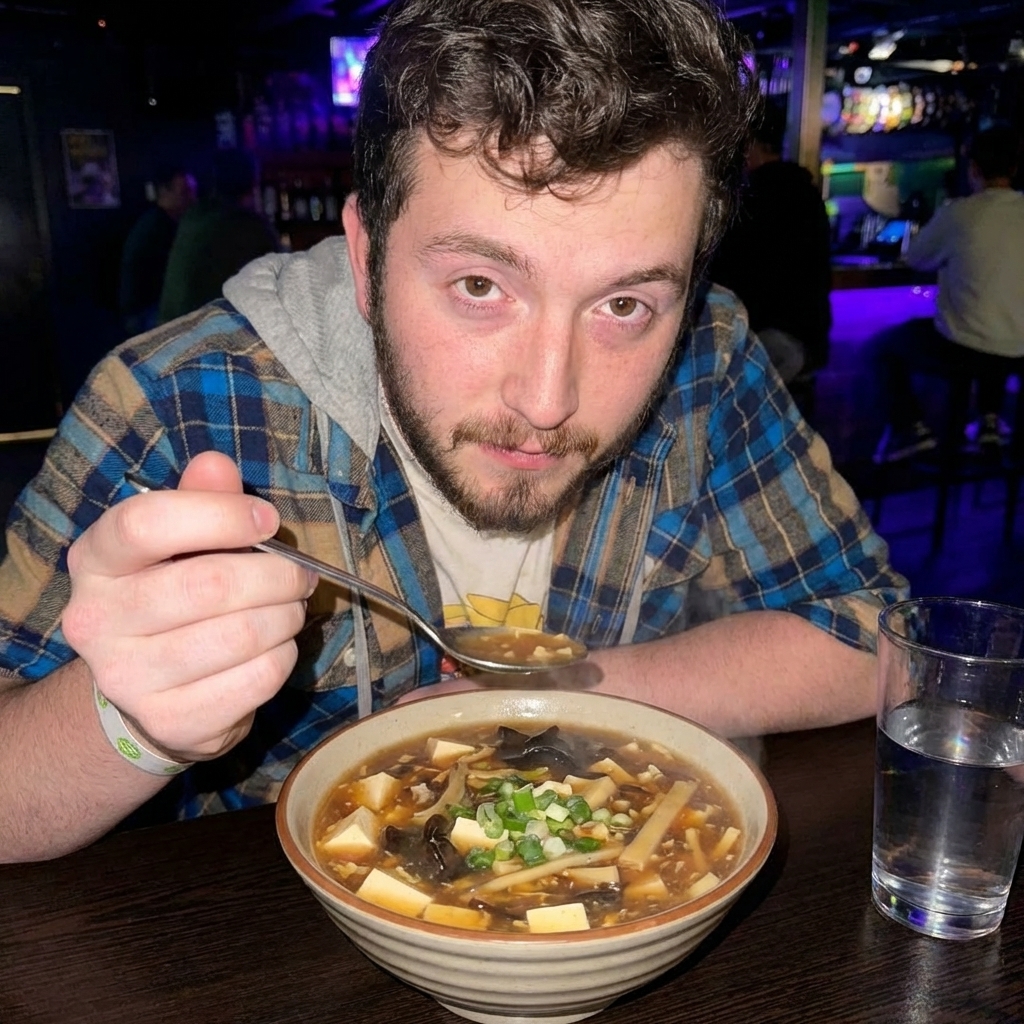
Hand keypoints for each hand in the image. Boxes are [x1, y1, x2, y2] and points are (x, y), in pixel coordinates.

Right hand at [61, 452, 316, 761]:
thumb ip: (200, 500)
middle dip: (276, 574)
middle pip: (208, 584)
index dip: (220, 515)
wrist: (149, 689)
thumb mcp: (180, 540)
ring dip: (287, 616)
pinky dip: (284, 657)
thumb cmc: (174, 592)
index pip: (147, 523)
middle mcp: (96, 621)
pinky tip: (277, 646)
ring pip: (240, 635)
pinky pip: (257, 679)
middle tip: (300, 574)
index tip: (267, 520)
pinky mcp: (171, 721)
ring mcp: (128, 679)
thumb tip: (215, 464)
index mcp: (95, 561)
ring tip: (291, 608)